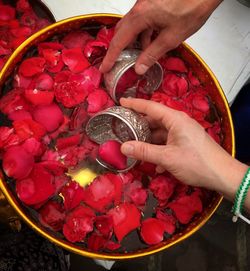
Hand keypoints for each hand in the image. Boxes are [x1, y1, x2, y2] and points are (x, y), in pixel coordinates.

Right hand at [100, 0, 221, 74]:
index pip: (119, 41)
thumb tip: (139, 68)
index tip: (105, 67)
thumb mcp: (171, 37)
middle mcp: (139, 8)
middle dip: (119, 49)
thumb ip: (153, 54)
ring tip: (140, 56)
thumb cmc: (192, 7)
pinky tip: (151, 42)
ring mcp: (145, 4)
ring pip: (132, 26)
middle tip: (118, 62)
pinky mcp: (152, 3)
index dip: (110, 57)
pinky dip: (143, 34)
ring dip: (133, 42)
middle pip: (121, 31)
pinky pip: (141, 21)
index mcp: (141, 16)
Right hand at [120, 98, 247, 201]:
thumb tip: (123, 147)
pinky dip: (160, 150)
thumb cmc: (196, 162)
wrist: (222, 175)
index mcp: (175, 119)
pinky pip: (168, 142)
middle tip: (124, 129)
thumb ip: (144, 151)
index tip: (121, 102)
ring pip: (161, 133)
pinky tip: (155, 164)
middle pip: (155, 120)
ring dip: (150, 141)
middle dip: (140, 126)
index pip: (151, 107)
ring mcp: (184, 132)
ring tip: (136, 149)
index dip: (135, 104)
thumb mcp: (167, 157)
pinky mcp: (187, 142)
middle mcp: (179, 122)